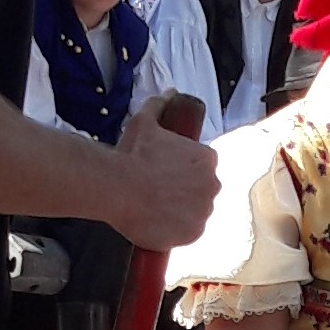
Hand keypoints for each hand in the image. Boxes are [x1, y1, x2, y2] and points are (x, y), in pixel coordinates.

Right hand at [104, 91, 217, 252]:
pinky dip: (176, 230)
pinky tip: (158, 222)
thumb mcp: (145, 122)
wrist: (117, 187)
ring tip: (156, 207)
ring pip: (195, 211)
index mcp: (207, 159)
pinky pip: (188, 233)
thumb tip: (170, 94)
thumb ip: (160, 105)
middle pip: (202, 189)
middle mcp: (212, 185)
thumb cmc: (132, 154)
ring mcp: (203, 212)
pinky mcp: (192, 235)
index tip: (167, 172)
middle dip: (185, 190)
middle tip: (159, 189)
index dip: (184, 169)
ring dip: (181, 210)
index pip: (203, 165)